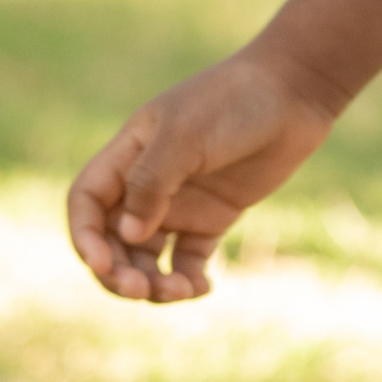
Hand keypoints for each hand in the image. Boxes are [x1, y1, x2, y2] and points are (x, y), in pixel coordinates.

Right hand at [66, 48, 343, 302]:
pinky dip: (188, 279)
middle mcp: (149, 183)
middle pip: (113, 241)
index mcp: (129, 155)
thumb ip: (151, 182)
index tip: (102, 264)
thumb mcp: (186, 135)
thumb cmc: (235, 101)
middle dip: (119, 271)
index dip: (85, 238)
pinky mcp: (214, 216)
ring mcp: (181, 202)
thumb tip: (128, 235)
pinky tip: (203, 287)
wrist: (296, 91)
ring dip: (154, 283)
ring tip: (182, 289)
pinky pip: (188, 260)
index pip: (87, 203)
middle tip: (143, 288)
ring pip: (148, 258)